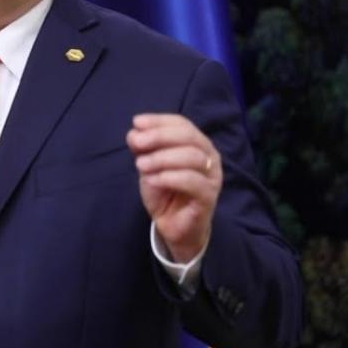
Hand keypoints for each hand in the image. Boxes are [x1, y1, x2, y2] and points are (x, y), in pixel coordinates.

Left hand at [126, 113, 220, 262]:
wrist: (174, 226)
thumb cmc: (165, 192)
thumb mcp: (149, 166)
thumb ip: (143, 149)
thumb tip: (134, 132)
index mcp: (197, 144)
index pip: (182, 124)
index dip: (159, 121)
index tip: (137, 122)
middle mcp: (210, 157)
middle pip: (189, 137)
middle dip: (160, 136)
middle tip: (137, 142)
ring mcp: (212, 177)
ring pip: (192, 157)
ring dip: (162, 158)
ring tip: (141, 165)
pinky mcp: (209, 197)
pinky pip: (193, 182)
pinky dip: (170, 177)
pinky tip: (153, 179)